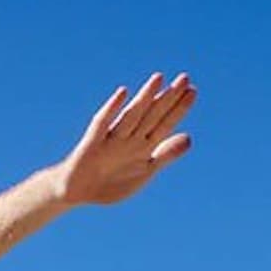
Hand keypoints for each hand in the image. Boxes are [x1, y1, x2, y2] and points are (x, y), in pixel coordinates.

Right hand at [54, 73, 195, 207]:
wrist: (78, 192)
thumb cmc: (111, 181)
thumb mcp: (145, 171)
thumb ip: (165, 154)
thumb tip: (189, 138)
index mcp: (143, 146)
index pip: (165, 123)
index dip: (179, 109)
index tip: (193, 91)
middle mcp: (130, 139)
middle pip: (152, 115)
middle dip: (168, 98)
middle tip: (185, 77)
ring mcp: (111, 139)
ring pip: (132, 116)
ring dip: (145, 97)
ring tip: (159, 78)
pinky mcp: (93, 143)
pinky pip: (103, 124)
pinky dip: (112, 109)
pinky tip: (122, 93)